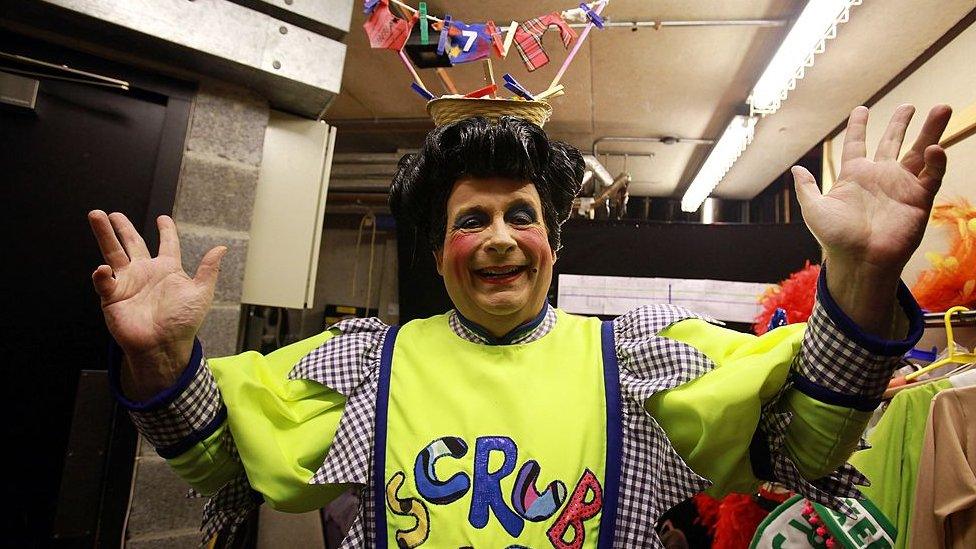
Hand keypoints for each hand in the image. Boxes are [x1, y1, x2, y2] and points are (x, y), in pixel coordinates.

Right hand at [88, 211, 225, 397]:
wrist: (164, 346)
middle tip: (113, 213)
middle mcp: (146, 273)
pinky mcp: (113, 296)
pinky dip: (101, 275)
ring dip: (104, 235)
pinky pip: (104, 281)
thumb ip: (209, 270)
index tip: (163, 219)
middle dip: (122, 228)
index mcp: (168, 269)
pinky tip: (103, 270)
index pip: (167, 244)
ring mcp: (128, 283)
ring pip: (113, 253)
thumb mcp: (200, 293)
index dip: (166, 231)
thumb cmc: (183, 322)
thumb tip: (221, 248)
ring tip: (96, 215)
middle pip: (132, 243)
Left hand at [792, 104, 951, 334]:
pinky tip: (935, 148)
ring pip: (919, 152)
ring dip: (930, 131)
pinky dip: (936, 160)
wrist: (860, 260)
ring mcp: (901, 186)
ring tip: (941, 108)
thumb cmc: (836, 238)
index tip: (862, 109)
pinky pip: (932, 174)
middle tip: (910, 105)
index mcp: (854, 176)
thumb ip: (806, 188)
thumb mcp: (814, 209)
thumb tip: (796, 169)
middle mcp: (879, 177)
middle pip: (893, 142)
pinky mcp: (919, 198)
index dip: (859, 127)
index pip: (858, 145)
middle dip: (902, 124)